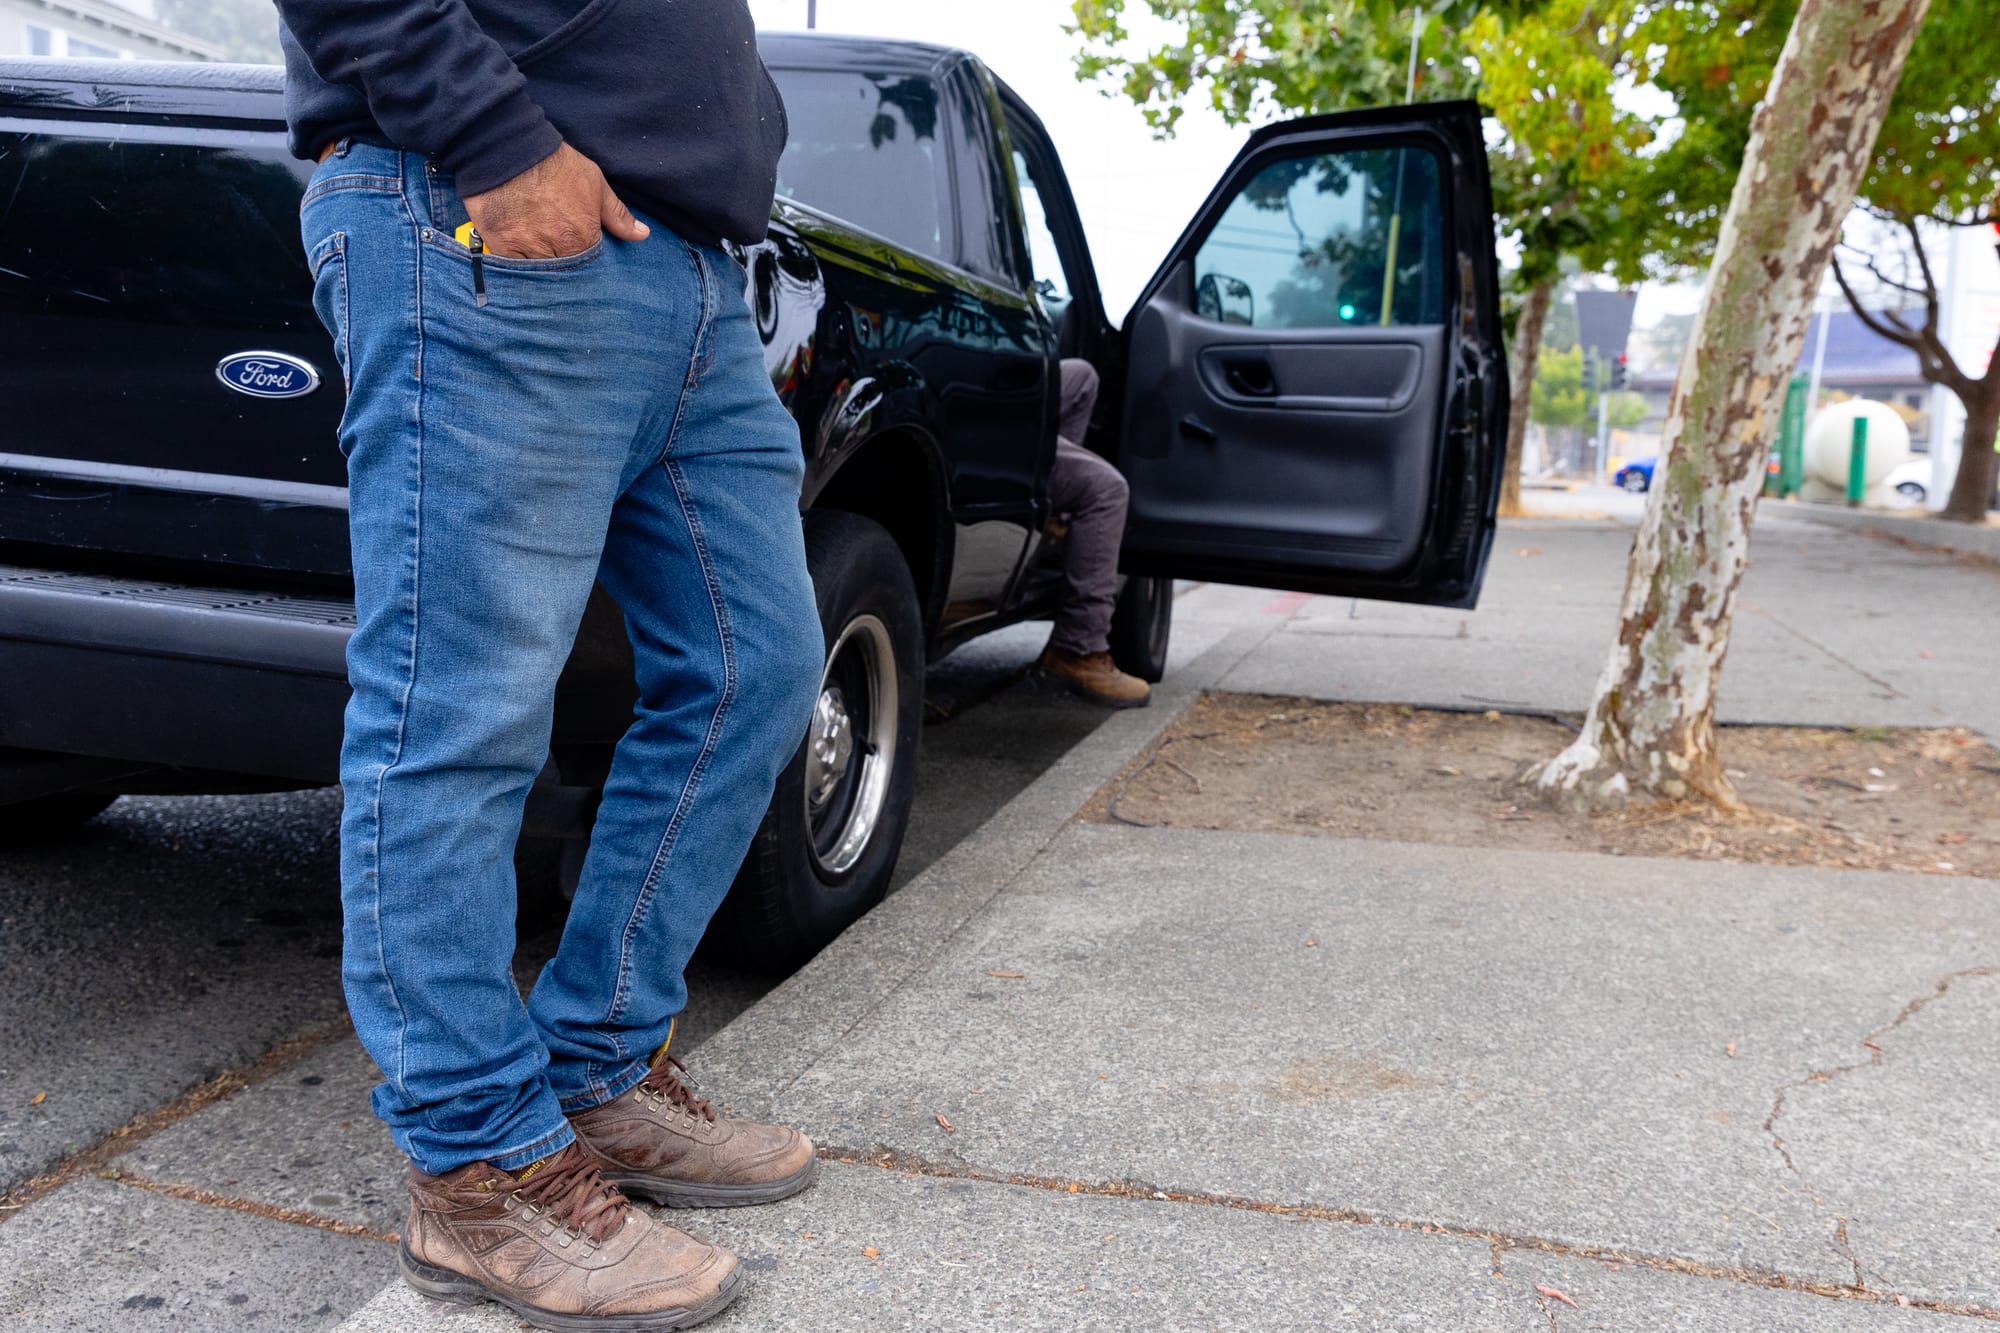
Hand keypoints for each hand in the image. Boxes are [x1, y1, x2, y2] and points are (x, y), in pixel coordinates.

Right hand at [462, 143, 649, 258]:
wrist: (510, 149)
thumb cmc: (555, 164)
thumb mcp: (594, 183)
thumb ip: (617, 214)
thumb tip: (642, 235)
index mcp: (582, 239)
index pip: (588, 267)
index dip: (584, 261)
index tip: (578, 253)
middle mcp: (556, 251)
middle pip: (562, 274)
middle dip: (562, 268)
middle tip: (556, 251)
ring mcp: (527, 250)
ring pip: (538, 274)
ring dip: (540, 268)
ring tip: (538, 251)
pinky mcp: (501, 247)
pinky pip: (512, 268)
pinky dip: (517, 265)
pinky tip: (520, 252)